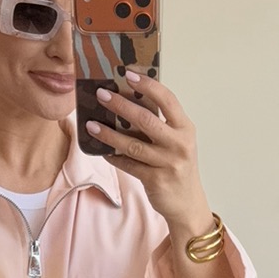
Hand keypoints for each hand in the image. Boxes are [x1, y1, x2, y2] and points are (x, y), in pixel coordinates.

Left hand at [88, 71, 214, 240]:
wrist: (187, 203)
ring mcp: (168, 163)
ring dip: (109, 134)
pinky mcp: (156, 180)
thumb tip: (128, 100)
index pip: (167, 100)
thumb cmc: (177, 166)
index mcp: (185, 128)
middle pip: (146, 120)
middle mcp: (179, 144)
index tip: (128, 74)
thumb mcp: (176, 141)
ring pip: (133, 145)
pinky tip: (100, 150)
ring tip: (91, 125)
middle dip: (121, 105)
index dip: (148, 85)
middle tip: (101, 95)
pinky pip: (129, 165)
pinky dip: (113, 157)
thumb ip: (159, 123)